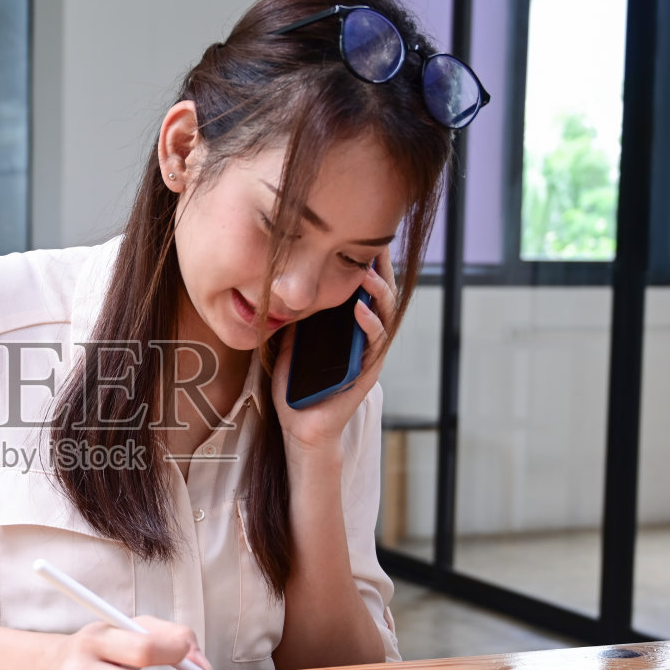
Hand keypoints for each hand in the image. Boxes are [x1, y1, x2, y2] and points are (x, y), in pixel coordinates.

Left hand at [271, 249, 397, 459]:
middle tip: (377, 245)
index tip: (360, 239)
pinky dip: (369, 326)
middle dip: (381, 271)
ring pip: (384, 318)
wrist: (300, 429)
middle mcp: (364, 340)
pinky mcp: (367, 374)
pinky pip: (374, 346)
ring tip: (369, 274)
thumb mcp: (289, 345)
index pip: (363, 291)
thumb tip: (285, 290)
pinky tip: (360, 311)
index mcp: (348, 330)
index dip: (366, 266)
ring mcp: (368, 356)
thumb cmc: (297, 390)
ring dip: (379, 294)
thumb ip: (295, 320)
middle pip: (381, 298)